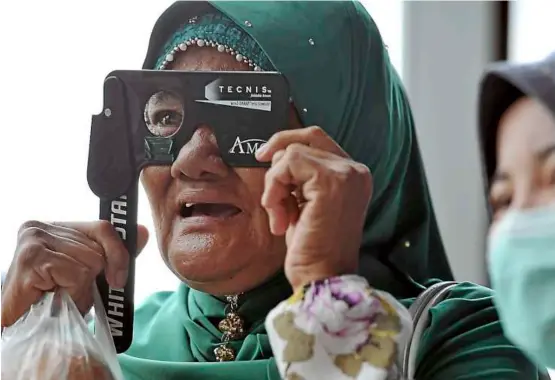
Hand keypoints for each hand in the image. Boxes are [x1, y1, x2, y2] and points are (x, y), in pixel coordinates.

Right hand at [1, 221, 148, 327]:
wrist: (18, 325)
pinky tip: (53, 299)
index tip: (118, 278)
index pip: (103, 228)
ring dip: (80, 290)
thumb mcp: (85, 273)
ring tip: (59, 297)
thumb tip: (141, 232)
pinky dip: (72, 294)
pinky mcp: (32, 259)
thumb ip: (112, 254)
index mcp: (54, 227)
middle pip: (98, 249)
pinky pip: (77, 275)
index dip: (117, 253)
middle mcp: (40, 227)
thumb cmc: (50, 299)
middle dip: (92, 279)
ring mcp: (34, 241)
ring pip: (90, 263)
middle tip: (70, 292)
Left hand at [256, 126, 371, 289]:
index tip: (263, 156)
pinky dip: (274, 188)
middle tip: (266, 183)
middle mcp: (355, 171)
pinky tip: (281, 217)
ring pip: (292, 152)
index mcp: (352, 176)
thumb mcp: (304, 204)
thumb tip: (273, 153)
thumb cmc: (311, 248)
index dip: (287, 143)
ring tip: (280, 216)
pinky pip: (288, 163)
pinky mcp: (332, 181)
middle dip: (277, 156)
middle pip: (307, 137)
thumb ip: (299, 178)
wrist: (322, 278)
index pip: (317, 141)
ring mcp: (347, 174)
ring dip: (275, 184)